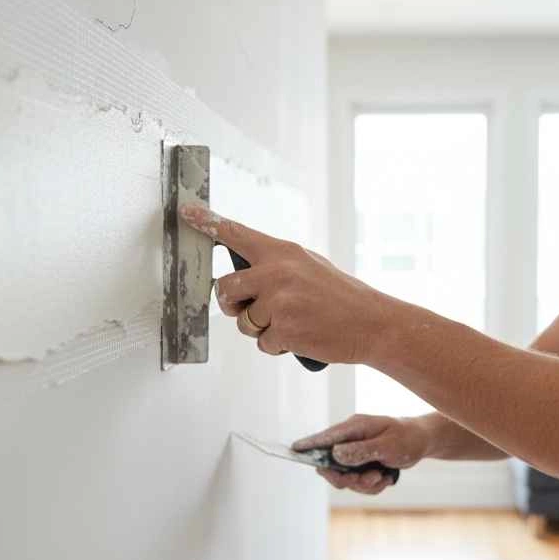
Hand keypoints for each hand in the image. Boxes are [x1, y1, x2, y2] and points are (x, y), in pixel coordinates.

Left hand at [178, 204, 393, 364]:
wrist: (373, 323)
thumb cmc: (342, 297)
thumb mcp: (310, 266)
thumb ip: (277, 266)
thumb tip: (246, 273)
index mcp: (283, 252)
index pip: (236, 234)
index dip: (207, 223)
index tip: (185, 213)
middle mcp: (277, 273)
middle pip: (226, 288)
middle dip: (233, 305)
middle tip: (251, 309)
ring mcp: (279, 302)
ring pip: (243, 322)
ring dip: (261, 329)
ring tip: (291, 323)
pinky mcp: (284, 330)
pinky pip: (263, 343)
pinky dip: (278, 345)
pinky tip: (301, 336)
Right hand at [293, 414, 431, 494]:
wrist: (421, 442)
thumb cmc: (406, 438)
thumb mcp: (387, 445)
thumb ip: (361, 450)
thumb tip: (335, 455)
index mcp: (354, 428)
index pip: (326, 437)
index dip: (309, 445)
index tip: (294, 449)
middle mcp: (350, 440)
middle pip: (331, 465)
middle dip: (347, 478)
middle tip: (368, 479)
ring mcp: (354, 454)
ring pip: (346, 479)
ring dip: (364, 484)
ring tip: (381, 475)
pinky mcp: (360, 465)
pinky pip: (358, 484)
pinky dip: (372, 486)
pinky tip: (384, 477)